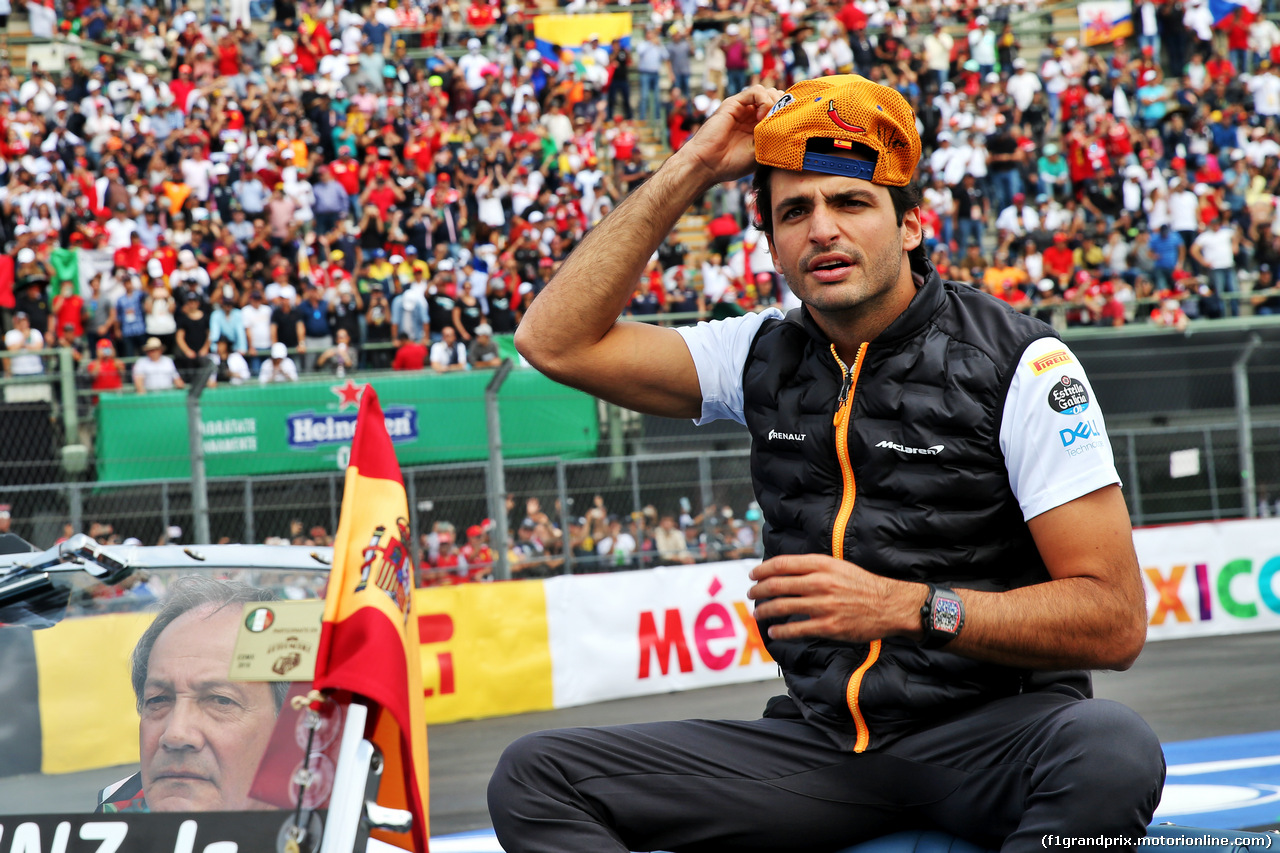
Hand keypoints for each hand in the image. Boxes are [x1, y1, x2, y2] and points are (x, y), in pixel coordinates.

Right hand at [676, 85, 785, 186]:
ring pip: (768, 92)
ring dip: (775, 103)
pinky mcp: (734, 104)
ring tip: (770, 120)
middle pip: (777, 98)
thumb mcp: (761, 151)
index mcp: (759, 128)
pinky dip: (764, 100)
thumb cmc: (731, 164)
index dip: (789, 113)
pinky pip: (756, 91)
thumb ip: (774, 135)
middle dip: (784, 106)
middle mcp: (752, 116)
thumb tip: (791, 123)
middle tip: (783, 121)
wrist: (707, 165)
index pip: (781, 111)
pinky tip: (761, 116)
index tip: (793, 125)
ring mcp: (743, 109)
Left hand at [747, 554, 924, 643]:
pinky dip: (781, 631)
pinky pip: (796, 629)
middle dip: (758, 590)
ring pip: (782, 607)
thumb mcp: (838, 566)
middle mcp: (820, 582)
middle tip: (751, 594)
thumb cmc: (863, 585)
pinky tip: (774, 632)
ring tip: (758, 613)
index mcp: (822, 565)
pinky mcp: (828, 626)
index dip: (762, 569)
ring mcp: (823, 605)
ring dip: (765, 610)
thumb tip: (786, 571)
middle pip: (777, 585)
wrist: (889, 605)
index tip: (753, 575)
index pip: (782, 564)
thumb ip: (814, 568)